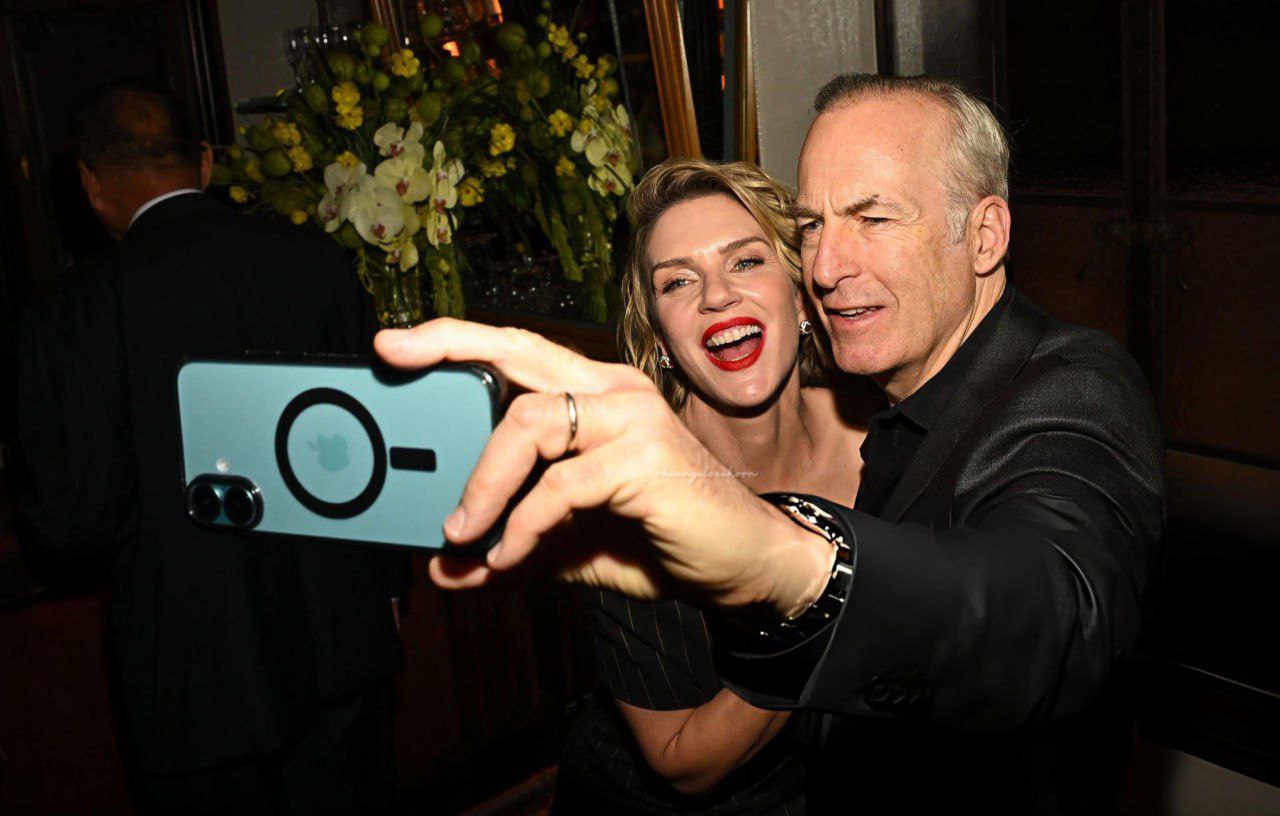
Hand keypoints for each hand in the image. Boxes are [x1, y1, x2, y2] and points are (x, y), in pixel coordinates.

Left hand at [374, 319, 831, 615]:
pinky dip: (524, 526)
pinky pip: (561, 487)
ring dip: (484, 481)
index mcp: (595, 393)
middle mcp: (614, 390)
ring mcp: (633, 418)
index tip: (395, 344)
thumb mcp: (567, 544)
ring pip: (530, 422)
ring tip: (461, 530)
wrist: (743, 563)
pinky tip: (511, 558)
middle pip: (519, 352)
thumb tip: (445, 571)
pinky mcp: (647, 459)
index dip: (456, 340)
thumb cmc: (660, 537)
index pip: (518, 351)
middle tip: (392, 359)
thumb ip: (509, 547)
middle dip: (448, 347)